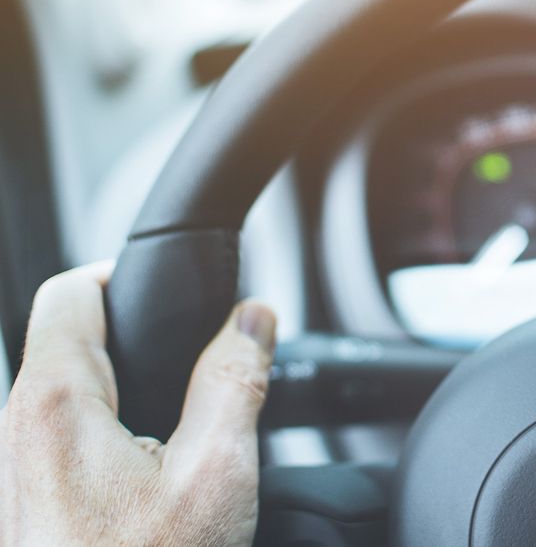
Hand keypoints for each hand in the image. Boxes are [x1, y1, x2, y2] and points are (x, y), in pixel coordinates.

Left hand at [0, 263, 275, 546]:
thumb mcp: (216, 473)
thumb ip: (236, 380)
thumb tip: (253, 320)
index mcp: (54, 405)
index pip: (69, 291)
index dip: (125, 276)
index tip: (174, 297)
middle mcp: (12, 436)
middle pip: (66, 346)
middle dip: (136, 349)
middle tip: (194, 378)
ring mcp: (7, 480)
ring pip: (64, 405)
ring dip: (122, 406)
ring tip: (175, 446)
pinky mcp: (18, 518)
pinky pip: (58, 456)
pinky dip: (105, 454)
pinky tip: (147, 497)